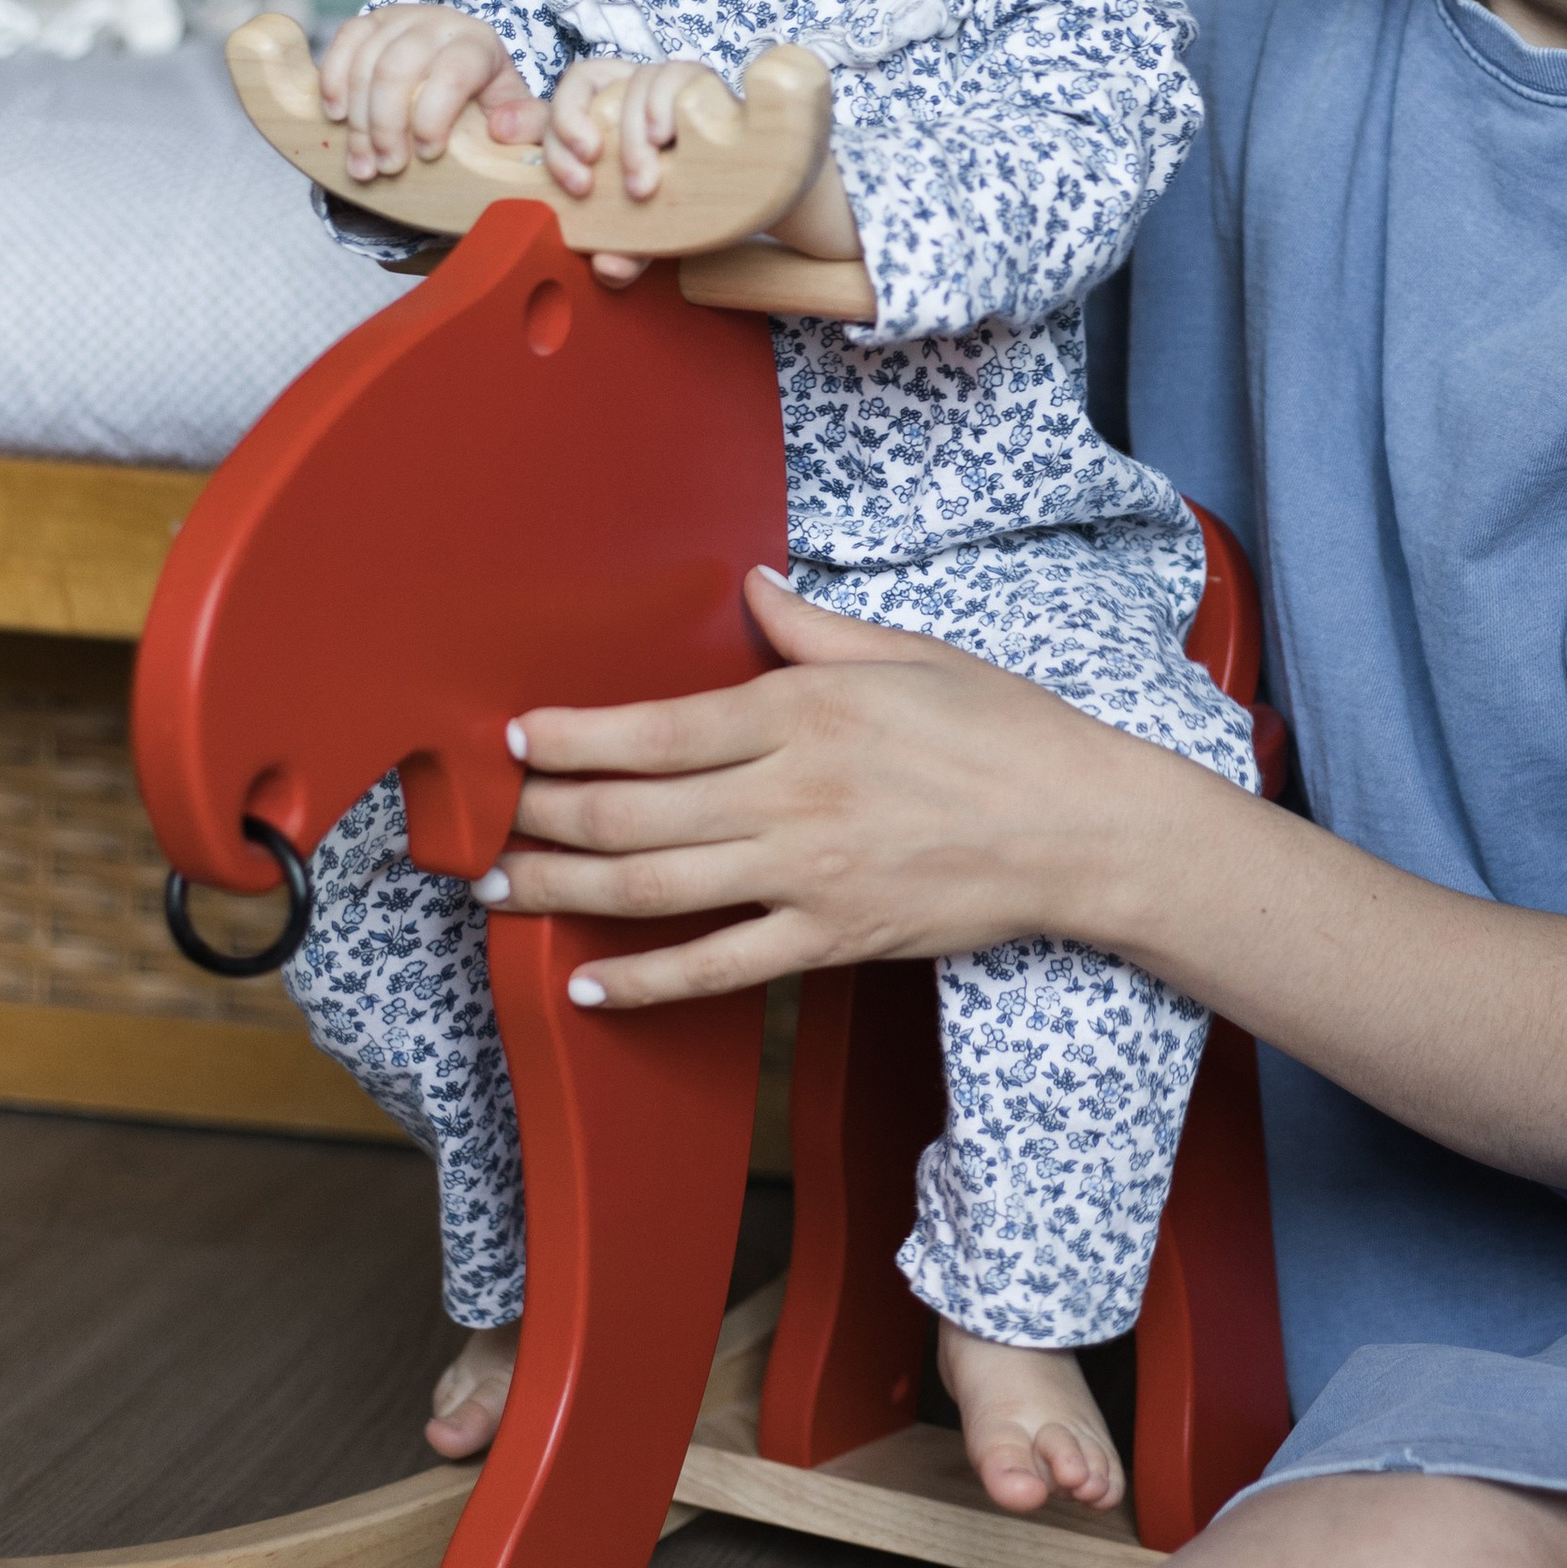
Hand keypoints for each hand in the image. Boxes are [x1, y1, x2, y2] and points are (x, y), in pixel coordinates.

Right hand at [319, 5, 529, 182]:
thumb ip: (528, 123)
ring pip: (365, 63)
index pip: (453, 73)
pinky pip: (344, 41)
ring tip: (363, 164)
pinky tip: (336, 116)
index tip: (427, 154)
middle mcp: (438, 23)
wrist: (464, 61)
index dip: (433, 116)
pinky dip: (333, 79)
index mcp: (479, 44)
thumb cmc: (488, 95)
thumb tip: (501, 129)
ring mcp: (400, 18)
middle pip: (398, 69)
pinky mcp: (370, 22)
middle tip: (388, 168)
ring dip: (358, 120)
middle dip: (386, 126)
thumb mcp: (519, 110)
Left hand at [480, 571, 1162, 1006]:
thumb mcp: (910, 653)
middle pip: (632, 811)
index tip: (517, 741)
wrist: (1083, 826)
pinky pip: (718, 967)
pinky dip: (644, 981)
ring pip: (654, 888)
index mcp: (803, 710)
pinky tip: (588, 982)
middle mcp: (790, 792)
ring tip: (502, 891)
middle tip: (483, 825)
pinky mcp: (831, 938)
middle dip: (543, 818)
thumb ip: (814, 627)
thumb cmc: (1005, 730)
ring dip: (563, 891)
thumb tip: (751, 585)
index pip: (655, 727)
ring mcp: (807, 873)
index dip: (572, 738)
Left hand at [542, 54, 721, 284]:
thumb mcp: (645, 231)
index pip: (559, 105)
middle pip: (582, 84)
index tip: (575, 183)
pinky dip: (662, 103)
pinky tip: (666, 135)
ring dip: (629, 134)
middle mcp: (623, 92)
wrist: (745, 191)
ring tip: (642, 182)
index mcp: (595, 118)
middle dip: (574, 133)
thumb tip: (606, 266)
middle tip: (588, 188)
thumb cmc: (681, 203)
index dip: (556, 136)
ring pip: (628, 83)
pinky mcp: (696, 81)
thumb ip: (622, 251)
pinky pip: (672, 74)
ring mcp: (660, 84)